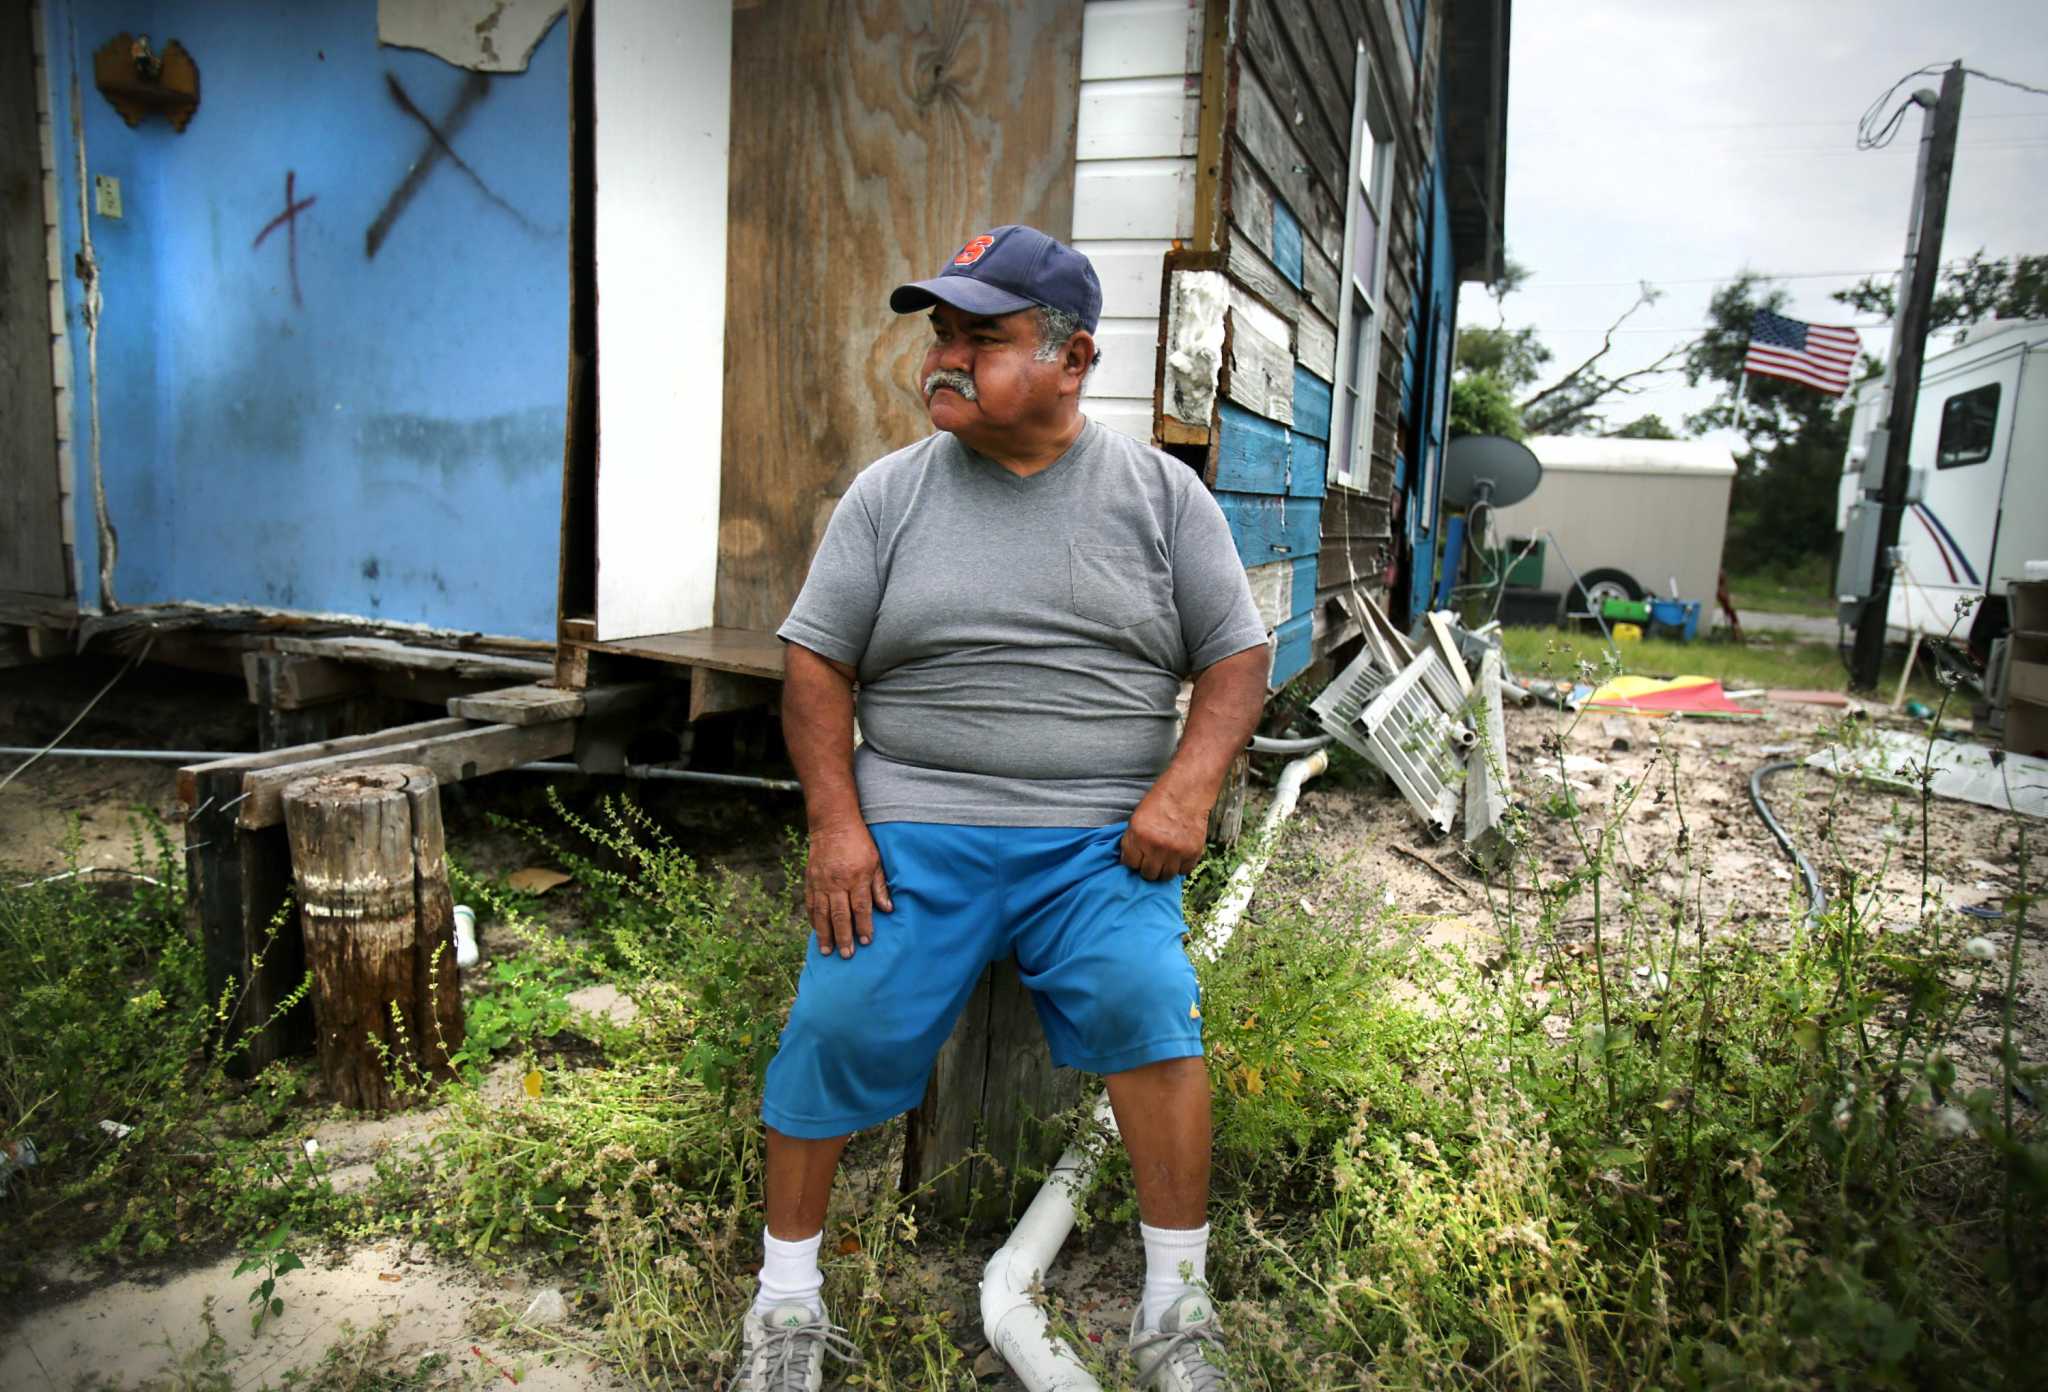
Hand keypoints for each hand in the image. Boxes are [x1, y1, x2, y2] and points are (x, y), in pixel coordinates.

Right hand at [805, 822, 892, 956]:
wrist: (833, 824)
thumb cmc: (859, 842)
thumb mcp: (876, 861)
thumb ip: (880, 887)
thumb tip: (888, 910)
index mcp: (857, 878)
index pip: (861, 907)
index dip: (864, 926)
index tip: (866, 941)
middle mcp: (837, 882)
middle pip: (840, 915)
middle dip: (844, 937)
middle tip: (846, 955)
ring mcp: (821, 882)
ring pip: (822, 913)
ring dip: (825, 934)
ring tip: (827, 951)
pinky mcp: (810, 880)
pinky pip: (810, 904)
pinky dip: (813, 919)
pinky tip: (816, 931)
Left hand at [1120, 785, 1208, 880]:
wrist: (1187, 793)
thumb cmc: (1159, 803)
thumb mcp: (1137, 818)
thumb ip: (1132, 841)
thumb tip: (1128, 863)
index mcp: (1139, 835)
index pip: (1130, 864)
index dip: (1134, 860)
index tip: (1138, 856)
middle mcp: (1157, 846)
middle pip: (1148, 874)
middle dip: (1148, 867)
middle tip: (1152, 858)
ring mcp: (1176, 851)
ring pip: (1166, 876)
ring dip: (1164, 869)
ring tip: (1165, 858)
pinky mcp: (1192, 852)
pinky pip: (1183, 871)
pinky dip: (1180, 866)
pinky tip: (1178, 855)